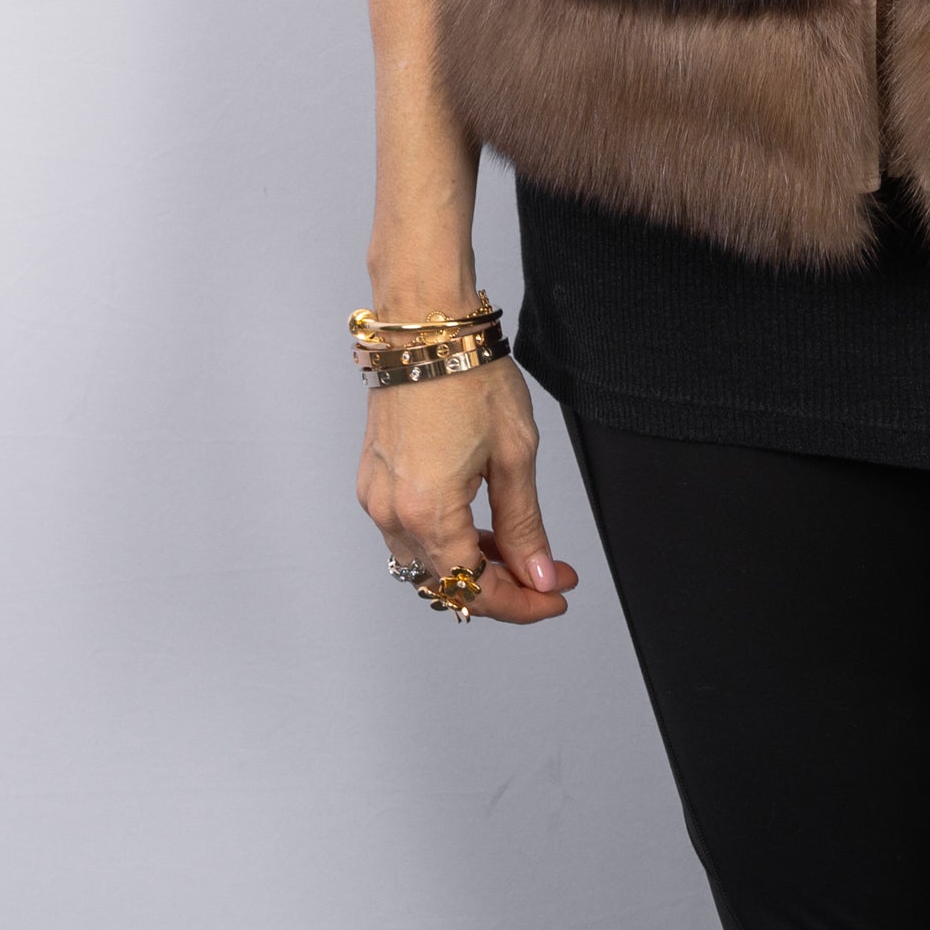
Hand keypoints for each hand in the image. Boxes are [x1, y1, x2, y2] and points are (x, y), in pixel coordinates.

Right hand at [358, 360, 578, 627]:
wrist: (426, 326)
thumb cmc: (468, 375)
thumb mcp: (514, 453)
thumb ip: (524, 524)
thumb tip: (537, 574)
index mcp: (427, 512)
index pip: (474, 590)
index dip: (521, 603)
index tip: (554, 596)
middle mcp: (392, 514)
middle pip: (446, 585)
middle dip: (502, 587)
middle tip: (547, 574)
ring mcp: (377, 498)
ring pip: (426, 564)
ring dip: (473, 567)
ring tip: (519, 550)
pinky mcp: (374, 481)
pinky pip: (409, 534)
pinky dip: (447, 542)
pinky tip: (481, 527)